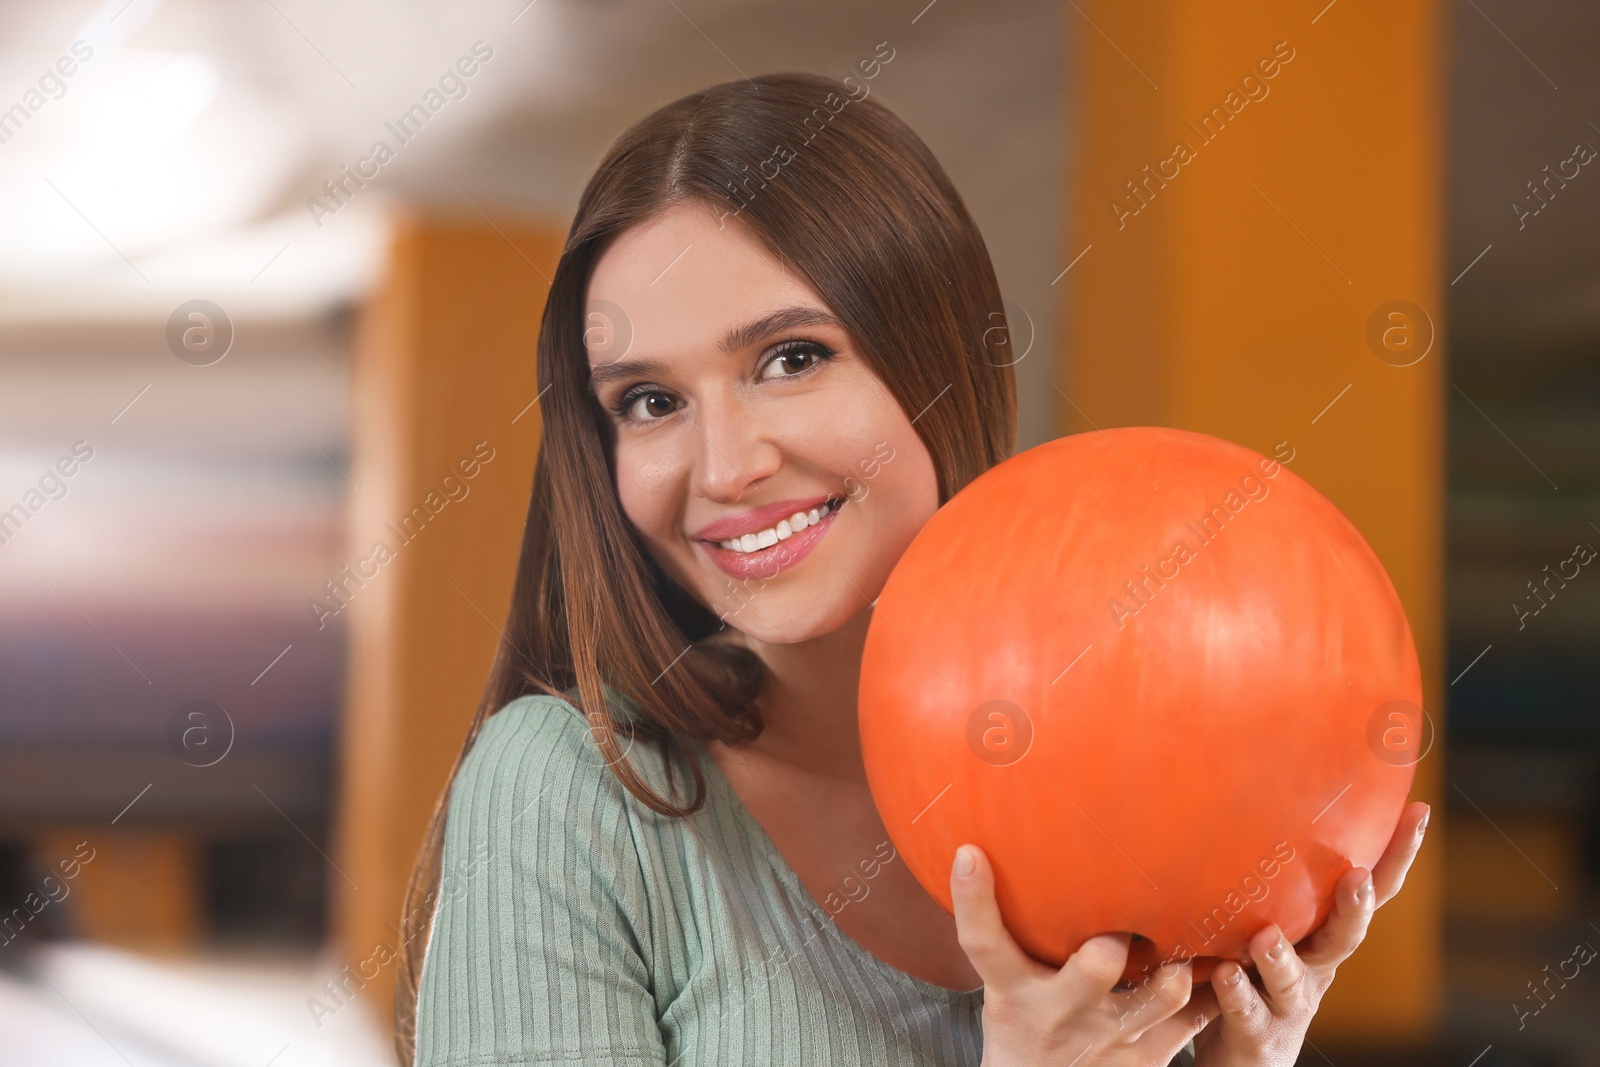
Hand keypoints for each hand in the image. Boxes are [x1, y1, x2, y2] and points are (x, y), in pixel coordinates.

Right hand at [951, 844, 1214, 1066]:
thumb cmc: (1023, 1030)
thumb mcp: (1004, 990)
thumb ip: (1009, 938)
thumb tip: (985, 854)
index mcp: (1014, 992)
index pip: (983, 943)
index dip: (974, 898)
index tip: (970, 855)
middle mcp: (1061, 1012)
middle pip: (1096, 965)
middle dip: (1120, 931)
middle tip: (1131, 904)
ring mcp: (1109, 1039)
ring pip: (1165, 992)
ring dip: (1181, 960)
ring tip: (1193, 929)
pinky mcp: (1147, 1059)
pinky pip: (1194, 1020)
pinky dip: (1212, 990)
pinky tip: (1223, 963)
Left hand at [1190, 801, 1430, 1065]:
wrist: (1243, 1058)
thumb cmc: (1254, 973)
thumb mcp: (1266, 923)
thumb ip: (1268, 880)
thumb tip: (1259, 795)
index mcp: (1323, 932)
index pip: (1368, 892)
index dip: (1397, 856)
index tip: (1419, 812)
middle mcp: (1315, 966)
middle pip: (1345, 938)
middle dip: (1354, 909)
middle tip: (1355, 878)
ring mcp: (1289, 1003)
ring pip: (1293, 980)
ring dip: (1282, 958)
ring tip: (1265, 937)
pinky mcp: (1256, 1033)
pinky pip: (1246, 1012)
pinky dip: (1236, 993)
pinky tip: (1224, 973)